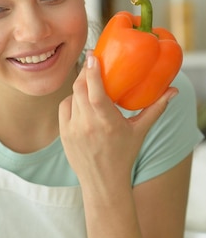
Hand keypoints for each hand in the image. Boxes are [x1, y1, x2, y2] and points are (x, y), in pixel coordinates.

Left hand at [59, 52, 177, 188]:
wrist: (103, 181)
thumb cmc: (123, 155)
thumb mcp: (140, 131)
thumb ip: (156, 109)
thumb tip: (173, 91)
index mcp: (107, 123)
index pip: (95, 92)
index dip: (92, 72)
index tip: (93, 56)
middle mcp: (88, 125)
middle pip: (80, 89)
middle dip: (85, 73)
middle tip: (92, 62)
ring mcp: (73, 130)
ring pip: (71, 97)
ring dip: (79, 88)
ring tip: (89, 84)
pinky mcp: (64, 134)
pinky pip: (64, 108)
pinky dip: (72, 101)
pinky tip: (81, 101)